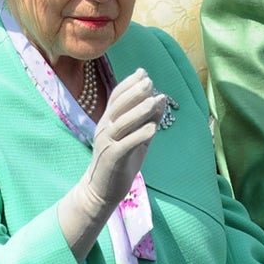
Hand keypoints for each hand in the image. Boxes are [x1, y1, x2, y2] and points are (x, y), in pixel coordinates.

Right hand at [58, 68, 164, 260]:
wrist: (102, 190)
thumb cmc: (121, 161)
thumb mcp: (136, 137)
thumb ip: (147, 119)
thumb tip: (161, 99)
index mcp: (108, 121)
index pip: (116, 97)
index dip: (129, 84)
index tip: (143, 73)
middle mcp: (104, 128)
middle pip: (118, 106)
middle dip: (134, 93)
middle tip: (149, 82)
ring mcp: (107, 143)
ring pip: (122, 123)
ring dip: (138, 111)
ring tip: (154, 101)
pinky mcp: (112, 158)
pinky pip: (126, 144)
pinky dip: (139, 135)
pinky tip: (152, 128)